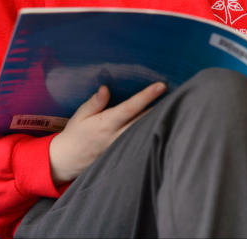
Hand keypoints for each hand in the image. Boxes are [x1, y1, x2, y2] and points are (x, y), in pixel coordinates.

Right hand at [48, 82, 165, 184]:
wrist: (69, 160)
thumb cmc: (75, 134)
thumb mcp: (81, 114)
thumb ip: (95, 102)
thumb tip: (106, 88)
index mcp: (106, 123)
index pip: (130, 107)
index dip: (146, 96)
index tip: (161, 86)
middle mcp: (117, 136)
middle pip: (144, 121)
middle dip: (160, 108)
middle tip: (177, 94)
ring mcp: (122, 148)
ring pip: (145, 132)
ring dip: (158, 120)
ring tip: (173, 106)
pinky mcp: (124, 155)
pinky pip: (141, 142)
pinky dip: (151, 132)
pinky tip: (160, 125)